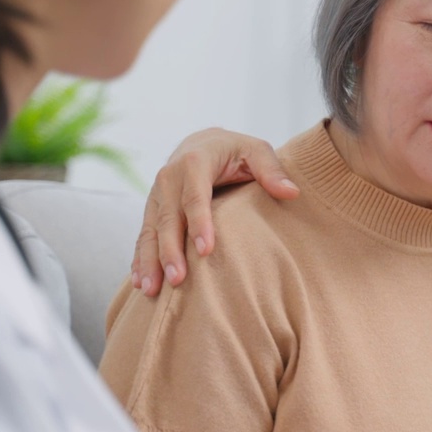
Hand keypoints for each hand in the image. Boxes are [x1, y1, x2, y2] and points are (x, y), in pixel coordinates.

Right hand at [131, 128, 298, 295]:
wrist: (201, 142)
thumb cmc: (235, 150)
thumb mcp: (256, 151)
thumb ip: (271, 170)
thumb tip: (291, 192)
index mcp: (195, 162)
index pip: (196, 196)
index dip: (199, 223)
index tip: (205, 250)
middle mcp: (169, 177)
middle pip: (169, 218)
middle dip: (170, 250)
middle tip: (178, 279)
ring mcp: (156, 194)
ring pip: (151, 230)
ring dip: (149, 260)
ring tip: (152, 289)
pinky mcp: (151, 208)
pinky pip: (143, 234)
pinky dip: (139, 258)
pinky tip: (141, 282)